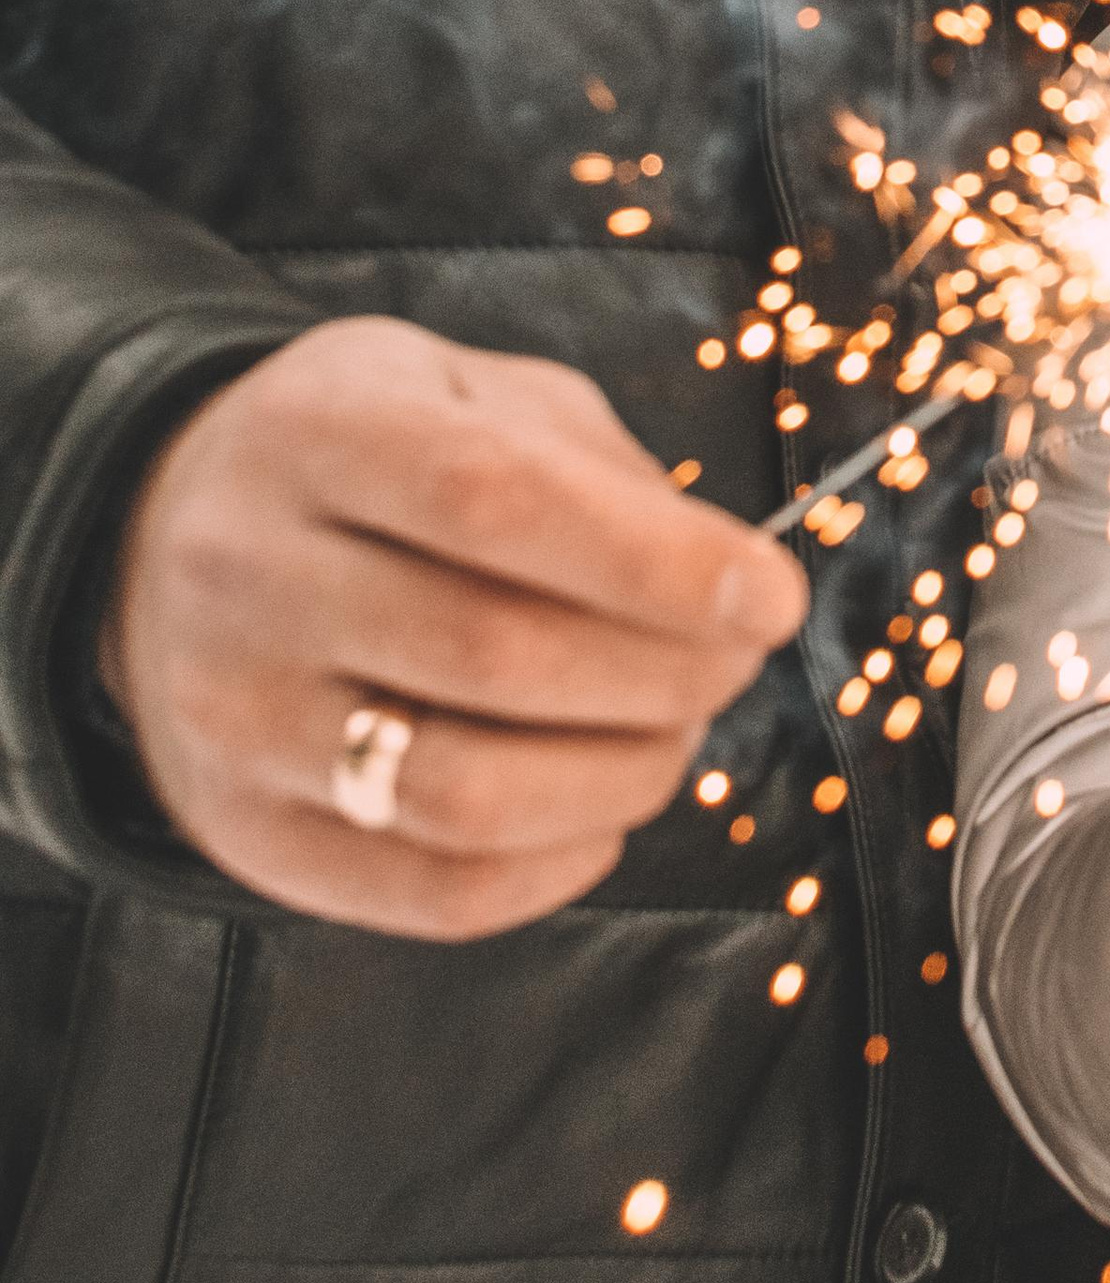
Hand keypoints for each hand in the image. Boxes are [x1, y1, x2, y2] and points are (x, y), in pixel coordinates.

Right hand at [100, 318, 807, 939]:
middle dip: (668, 671)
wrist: (163, 543)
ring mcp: (235, 720)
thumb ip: (592, 463)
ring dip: (624, 775)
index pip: (493, 500)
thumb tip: (725, 578)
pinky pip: (437, 892)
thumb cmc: (371, 459)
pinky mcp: (248, 836)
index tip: (773, 594)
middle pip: (496, 654)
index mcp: (318, 434)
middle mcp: (249, 576)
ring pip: (467, 794)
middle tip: (736, 658)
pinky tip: (598, 805)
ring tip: (673, 731)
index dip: (654, 560)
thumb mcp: (464, 390)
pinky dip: (560, 863)